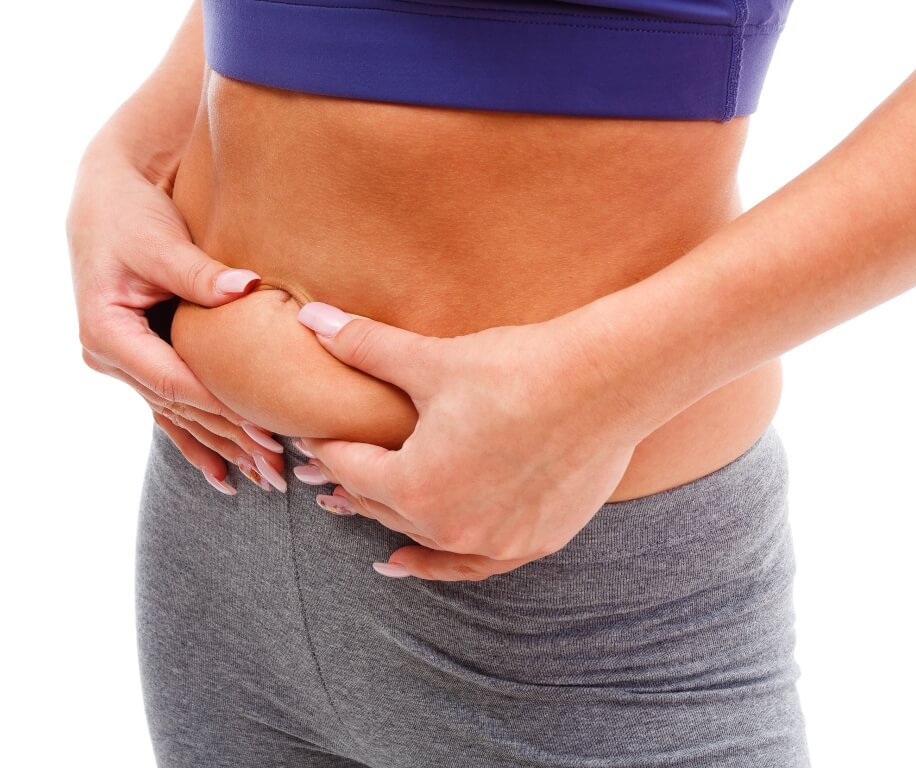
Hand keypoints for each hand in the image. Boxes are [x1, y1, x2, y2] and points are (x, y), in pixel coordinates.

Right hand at [66, 149, 285, 493]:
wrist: (106, 191)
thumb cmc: (129, 211)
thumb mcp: (161, 242)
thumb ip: (201, 274)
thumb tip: (247, 289)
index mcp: (106, 332)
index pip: (174, 381)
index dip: (221, 408)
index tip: (266, 429)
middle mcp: (108, 354)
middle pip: (179, 407)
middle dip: (229, 439)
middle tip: (277, 469)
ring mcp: (121, 360)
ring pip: (177, 414)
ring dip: (219, 447)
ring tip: (262, 480)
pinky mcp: (139, 355)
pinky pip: (170, 406)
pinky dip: (197, 438)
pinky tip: (223, 475)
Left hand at [294, 302, 641, 580]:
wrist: (606, 382)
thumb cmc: (516, 368)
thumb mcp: (431, 359)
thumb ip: (366, 347)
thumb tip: (310, 319)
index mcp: (414, 483)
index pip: (350, 467)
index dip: (326, 447)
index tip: (312, 436)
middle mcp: (448, 526)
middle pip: (382, 506)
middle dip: (354, 482)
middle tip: (331, 469)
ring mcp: (493, 541)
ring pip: (423, 538)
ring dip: (391, 521)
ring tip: (361, 513)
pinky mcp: (533, 542)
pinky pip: (472, 565)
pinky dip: (440, 564)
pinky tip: (411, 563)